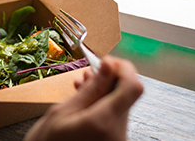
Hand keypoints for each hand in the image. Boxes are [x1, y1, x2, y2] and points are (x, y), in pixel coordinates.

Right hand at [24, 56, 143, 140]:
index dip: (124, 68)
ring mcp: (118, 139)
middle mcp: (117, 133)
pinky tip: (86, 101)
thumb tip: (108, 65)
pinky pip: (116, 117)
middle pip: (127, 95)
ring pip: (121, 104)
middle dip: (111, 79)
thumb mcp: (63, 111)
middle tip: (90, 72)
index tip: (107, 61)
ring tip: (83, 86)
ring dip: (105, 91)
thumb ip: (91, 88)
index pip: (132, 87)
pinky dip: (103, 105)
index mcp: (104, 122)